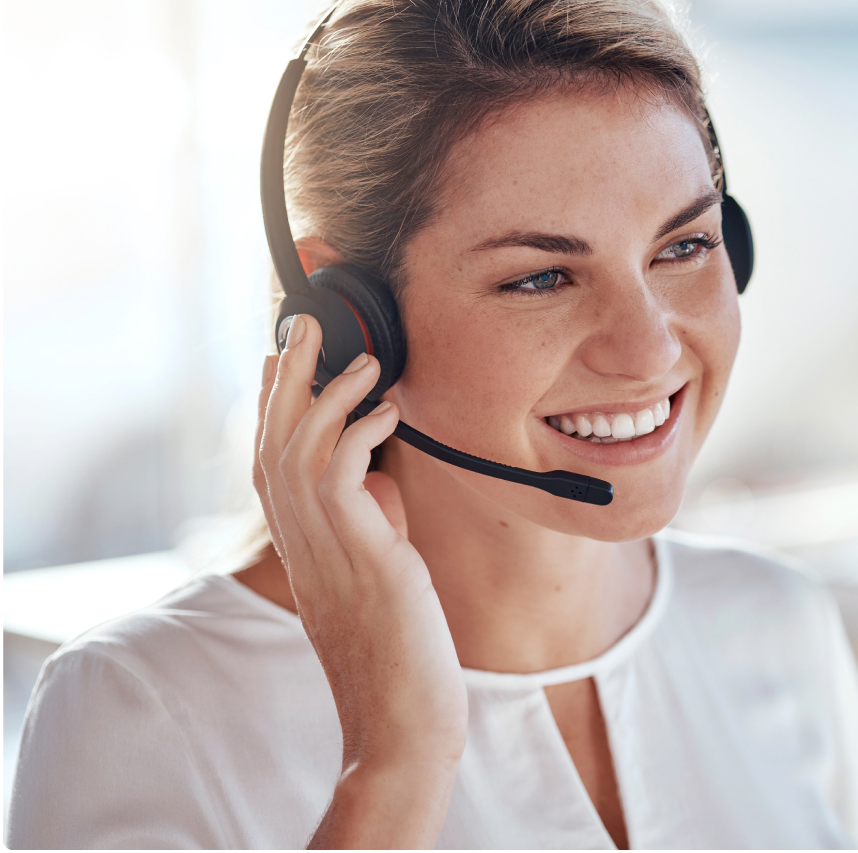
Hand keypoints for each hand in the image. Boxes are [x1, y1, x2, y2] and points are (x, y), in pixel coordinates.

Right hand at [255, 314, 466, 847]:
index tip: (282, 359)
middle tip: (301, 325)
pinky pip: (343, 473)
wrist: (401, 718)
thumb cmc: (395, 647)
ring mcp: (324, 547)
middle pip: (273, 440)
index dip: (271, 405)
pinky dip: (362, 431)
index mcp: (300, 543)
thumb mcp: (377, 570)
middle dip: (286, 378)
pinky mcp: (359, 553)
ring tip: (362, 356)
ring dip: (328, 392)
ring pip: (300, 447)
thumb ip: (369, 521)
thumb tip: (380, 474)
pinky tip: (389, 410)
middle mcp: (299, 540)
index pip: (269, 459)